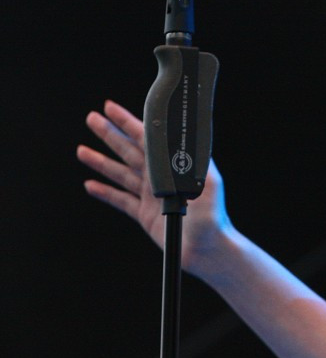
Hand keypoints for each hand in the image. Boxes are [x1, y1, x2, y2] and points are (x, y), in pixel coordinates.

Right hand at [77, 100, 231, 277]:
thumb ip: (189, 159)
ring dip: (101, 161)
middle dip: (110, 134)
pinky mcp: (144, 215)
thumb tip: (176, 137)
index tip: (112, 108)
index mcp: (174, 165)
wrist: (206, 248)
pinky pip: (120, 200)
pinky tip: (90, 185)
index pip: (148, 138)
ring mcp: (151, 196)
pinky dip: (105, 193)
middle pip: (130, 150)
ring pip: (121, 173)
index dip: (129, 122)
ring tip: (81, 151)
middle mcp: (161, 177)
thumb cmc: (211, 216)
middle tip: (91, 119)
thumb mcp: (206, 181)